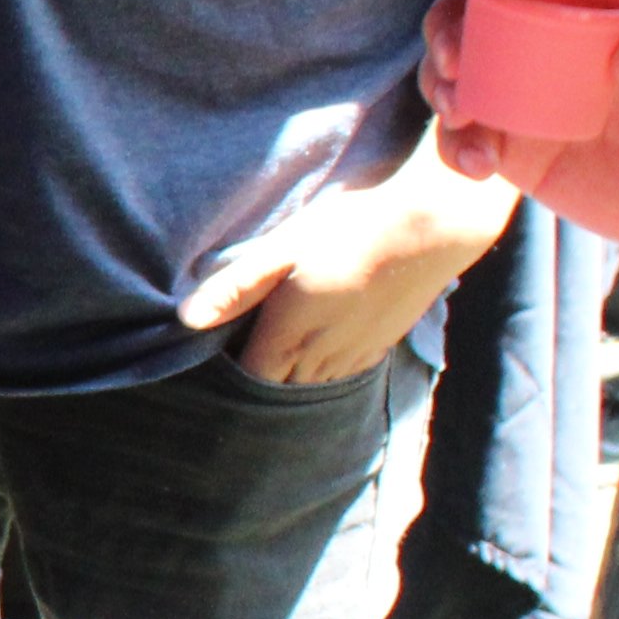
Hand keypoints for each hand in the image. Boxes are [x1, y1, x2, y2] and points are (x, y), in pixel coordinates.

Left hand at [179, 146, 518, 387]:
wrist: (432, 225)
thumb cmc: (349, 227)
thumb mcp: (284, 248)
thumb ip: (237, 286)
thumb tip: (186, 320)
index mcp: (289, 334)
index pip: (249, 379)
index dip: (228, 379)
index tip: (211, 370)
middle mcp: (321, 356)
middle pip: (278, 392)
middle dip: (256, 392)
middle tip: (234, 383)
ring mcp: (354, 355)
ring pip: (312, 391)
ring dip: (290, 389)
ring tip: (271, 378)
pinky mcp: (381, 347)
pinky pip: (342, 379)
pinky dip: (322, 379)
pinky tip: (315, 366)